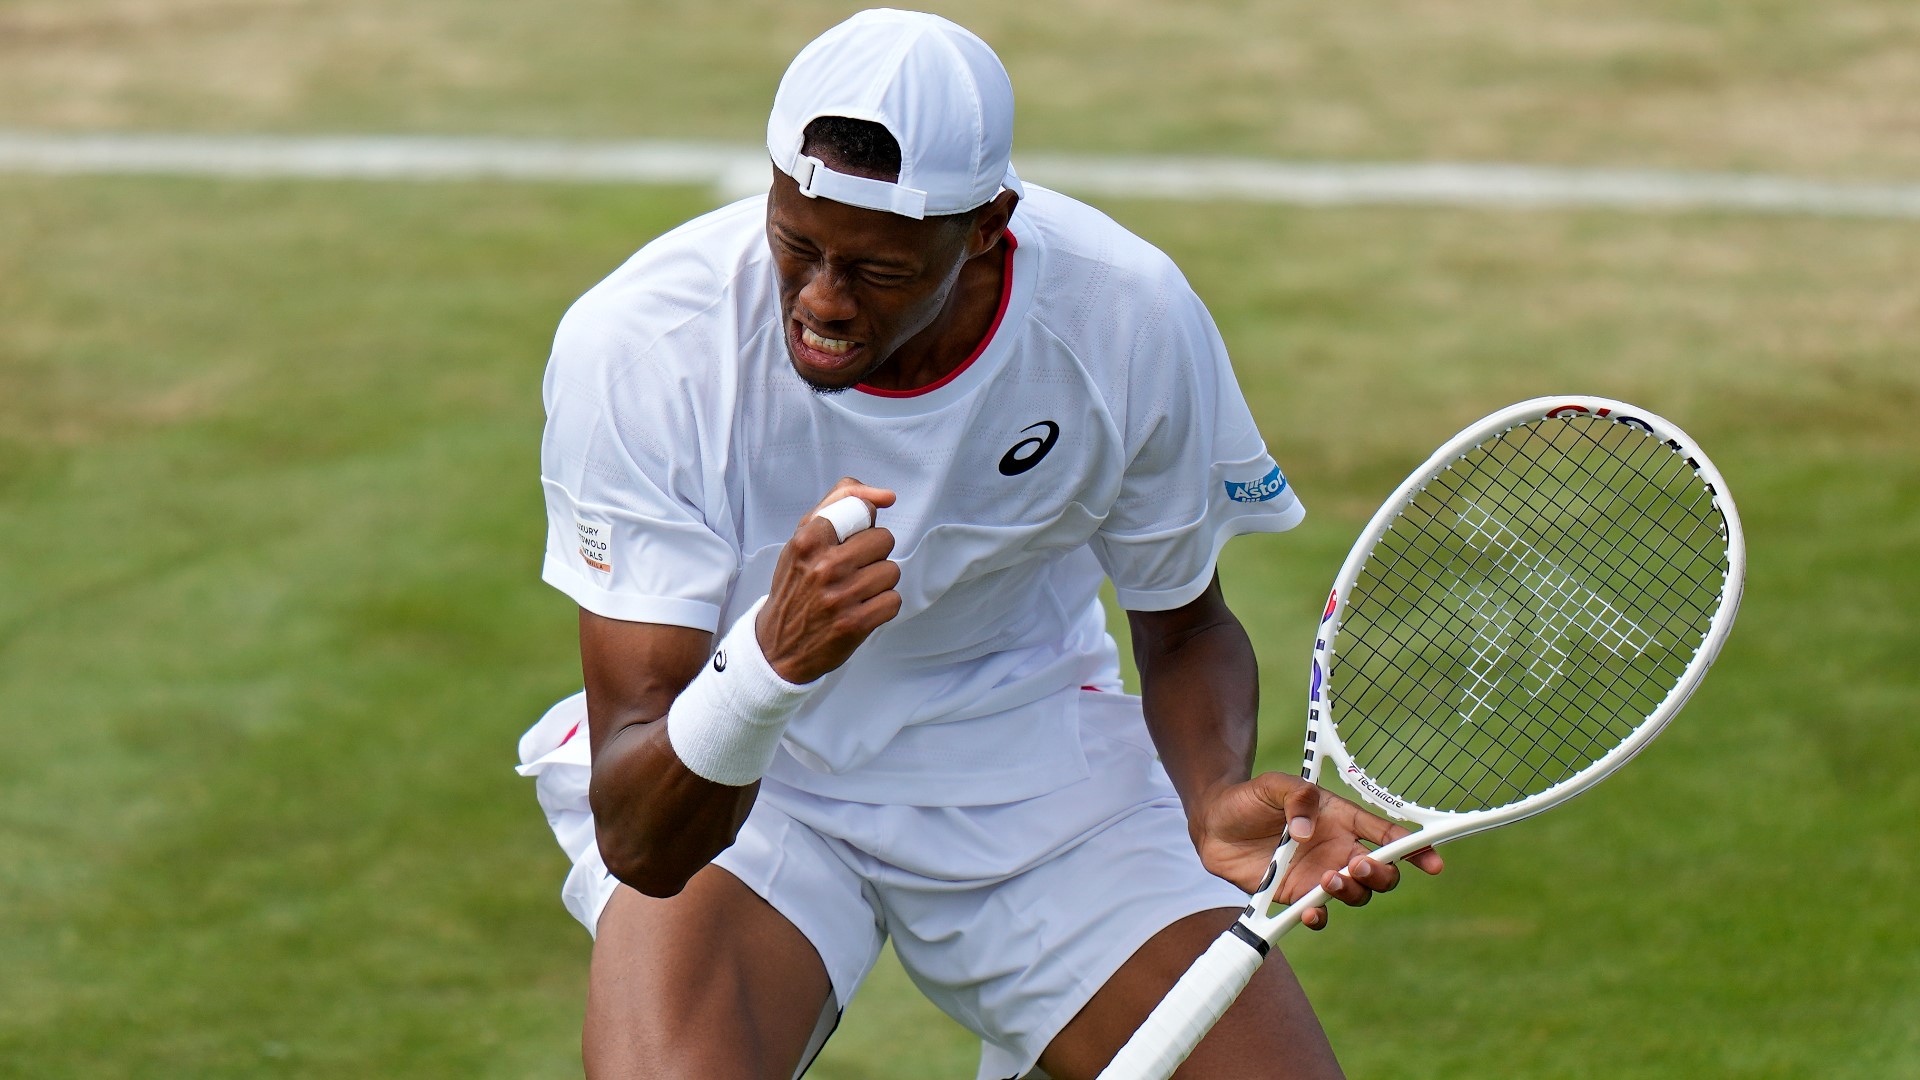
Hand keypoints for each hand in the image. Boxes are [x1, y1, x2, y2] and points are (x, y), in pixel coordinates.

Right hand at [756, 479, 901, 683]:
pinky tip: (860, 609)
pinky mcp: (855, 623)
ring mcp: (840, 596)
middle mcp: (824, 566)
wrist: (777, 646)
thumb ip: (839, 502)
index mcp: (808, 540)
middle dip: (872, 554)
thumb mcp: (803, 538)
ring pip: (891, 571)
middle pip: (884, 540)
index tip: (851, 540)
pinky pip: (893, 600)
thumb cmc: (795, 586)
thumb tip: (885, 496)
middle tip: (851, 570)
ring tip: (854, 592)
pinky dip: (881, 606)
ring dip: (878, 582)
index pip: (862, 509)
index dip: (862, 526)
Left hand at [1192, 771, 1443, 929]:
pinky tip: (1311, 912)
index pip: (1387, 833)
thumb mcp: (1272, 785)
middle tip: (1358, 865)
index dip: (1414, 848)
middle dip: (1382, 874)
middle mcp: (1337, 850)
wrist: (1213, 823)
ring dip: (1352, 892)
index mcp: (1341, 819)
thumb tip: (1307, 832)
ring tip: (1328, 880)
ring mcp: (1318, 875)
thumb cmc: (1249, 798)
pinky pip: (1319, 914)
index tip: (1433, 863)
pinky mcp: (1295, 896)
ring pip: (1357, 895)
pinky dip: (1320, 917)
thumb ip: (1294, 798)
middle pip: (1381, 872)